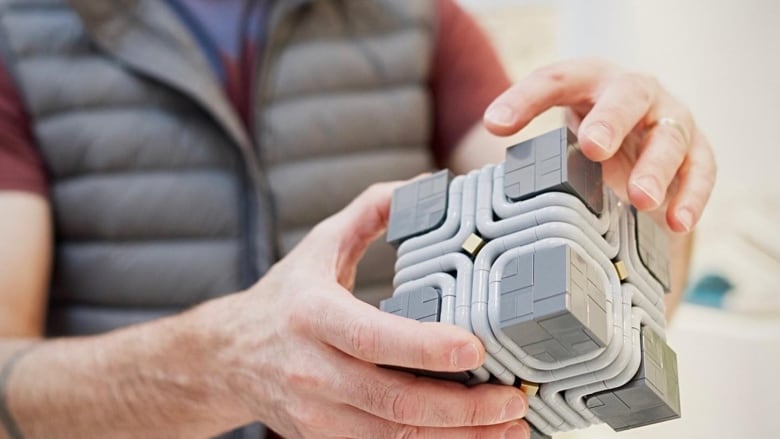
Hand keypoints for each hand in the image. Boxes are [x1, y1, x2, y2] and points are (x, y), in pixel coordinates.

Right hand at [205, 183, 529, 437]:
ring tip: (508, 426)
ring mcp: (316, 413)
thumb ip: (371, 209)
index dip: (425, 348)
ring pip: (394, 437)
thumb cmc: (285, 296)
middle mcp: (313, 370)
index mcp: (312, 315)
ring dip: (457, 438)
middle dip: (462, 408)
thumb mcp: (319, 244)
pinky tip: (470, 438)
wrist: (228, 356)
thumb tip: (427, 185)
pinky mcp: (323, 438)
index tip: (477, 348)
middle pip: (393, 401)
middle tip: (514, 398)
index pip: (372, 338)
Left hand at [483, 58, 715, 232]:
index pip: (554, 80)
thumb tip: (485, 195)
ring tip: (640, 199)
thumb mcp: (557, 135)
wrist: (640, 135)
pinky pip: (701, 169)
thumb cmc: (588, 135)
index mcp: (589, 81)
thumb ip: (529, 155)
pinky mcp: (697, 149)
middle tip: (593, 148)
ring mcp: (670, 118)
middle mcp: (634, 92)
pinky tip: (677, 222)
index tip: (497, 125)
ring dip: (655, 168)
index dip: (524, 99)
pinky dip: (692, 196)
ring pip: (669, 135)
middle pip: (626, 97)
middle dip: (610, 122)